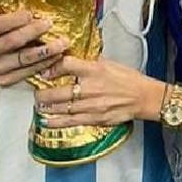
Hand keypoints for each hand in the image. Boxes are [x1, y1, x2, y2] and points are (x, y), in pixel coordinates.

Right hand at [0, 11, 67, 85]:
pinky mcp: (1, 81)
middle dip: (32, 33)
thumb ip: (4, 22)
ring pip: (21, 61)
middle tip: (50, 25)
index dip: (13, 20)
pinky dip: (41, 66)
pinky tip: (55, 60)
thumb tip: (30, 14)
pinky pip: (24, 75)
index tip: (30, 13)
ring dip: (43, 53)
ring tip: (61, 45)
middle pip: (11, 43)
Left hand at [34, 55, 163, 127]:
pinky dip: (56, 122)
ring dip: (47, 107)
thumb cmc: (128, 79)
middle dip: (43, 92)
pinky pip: (71, 121)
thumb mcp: (109, 63)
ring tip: (39, 104)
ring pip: (61, 108)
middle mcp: (91, 87)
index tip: (45, 71)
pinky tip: (46, 121)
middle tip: (37, 92)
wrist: (143, 97)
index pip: (66, 65)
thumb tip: (72, 59)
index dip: (51, 67)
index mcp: (94, 70)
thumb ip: (89, 63)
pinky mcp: (95, 118)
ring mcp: (92, 105)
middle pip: (58, 91)